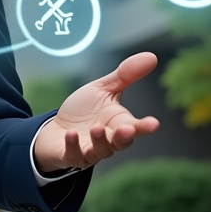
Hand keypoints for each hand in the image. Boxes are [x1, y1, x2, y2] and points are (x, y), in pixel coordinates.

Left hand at [33, 52, 159, 173]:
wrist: (56, 129)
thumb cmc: (84, 111)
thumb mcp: (103, 89)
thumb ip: (126, 75)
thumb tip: (152, 56)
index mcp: (119, 123)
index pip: (135, 127)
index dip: (144, 126)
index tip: (154, 124)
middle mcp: (108, 140)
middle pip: (121, 142)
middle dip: (125, 136)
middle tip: (128, 129)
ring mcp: (90, 150)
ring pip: (100, 151)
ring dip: (100, 141)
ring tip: (97, 129)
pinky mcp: (71, 155)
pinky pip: (74, 154)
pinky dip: (73, 145)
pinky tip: (71, 134)